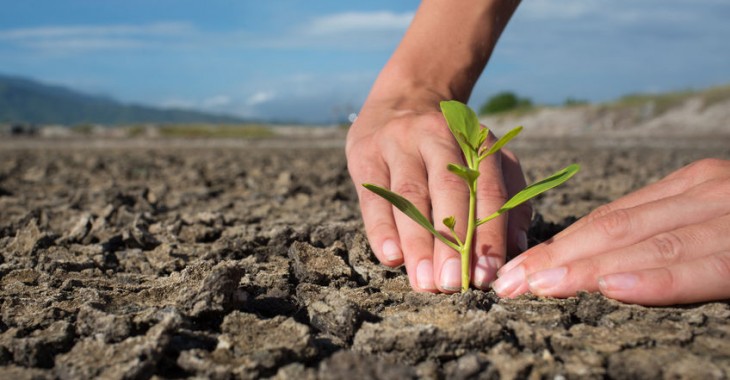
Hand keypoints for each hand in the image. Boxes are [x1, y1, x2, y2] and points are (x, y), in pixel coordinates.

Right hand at [346, 98, 530, 291]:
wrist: (402, 100)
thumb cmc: (450, 147)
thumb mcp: (485, 159)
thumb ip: (508, 198)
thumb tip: (517, 247)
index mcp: (473, 140)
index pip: (486, 190)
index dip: (487, 235)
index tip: (486, 276)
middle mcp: (436, 136)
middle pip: (447, 192)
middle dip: (451, 243)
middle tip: (452, 284)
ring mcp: (397, 143)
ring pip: (409, 197)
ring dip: (418, 244)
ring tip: (424, 282)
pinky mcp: (365, 155)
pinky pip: (374, 196)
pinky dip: (382, 229)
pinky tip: (391, 257)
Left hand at [493, 158, 729, 304]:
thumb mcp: (706, 217)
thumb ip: (660, 229)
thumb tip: (598, 262)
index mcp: (686, 186)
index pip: (608, 218)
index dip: (557, 246)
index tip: (514, 269)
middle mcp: (701, 194)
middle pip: (614, 229)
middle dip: (554, 258)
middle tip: (508, 284)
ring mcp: (727, 217)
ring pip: (645, 245)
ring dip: (585, 268)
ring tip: (537, 286)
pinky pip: (700, 267)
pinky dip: (654, 279)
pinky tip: (611, 289)